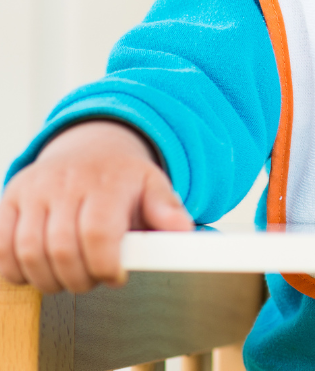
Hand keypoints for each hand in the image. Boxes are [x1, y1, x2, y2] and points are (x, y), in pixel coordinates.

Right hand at [0, 120, 191, 292]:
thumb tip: (183, 230)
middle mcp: (67, 182)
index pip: (98, 232)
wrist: (91, 148)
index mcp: (107, 181)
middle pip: (61, 248)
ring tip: (68, 278)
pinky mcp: (11, 199)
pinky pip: (2, 248)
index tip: (115, 276)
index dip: (104, 265)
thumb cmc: (123, 177)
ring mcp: (35, 190)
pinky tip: (38, 271)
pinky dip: (16, 270)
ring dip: (48, 279)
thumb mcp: (153, 185)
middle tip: (91, 280)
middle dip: (78, 278)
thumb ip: (166, 209)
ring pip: (28, 252)